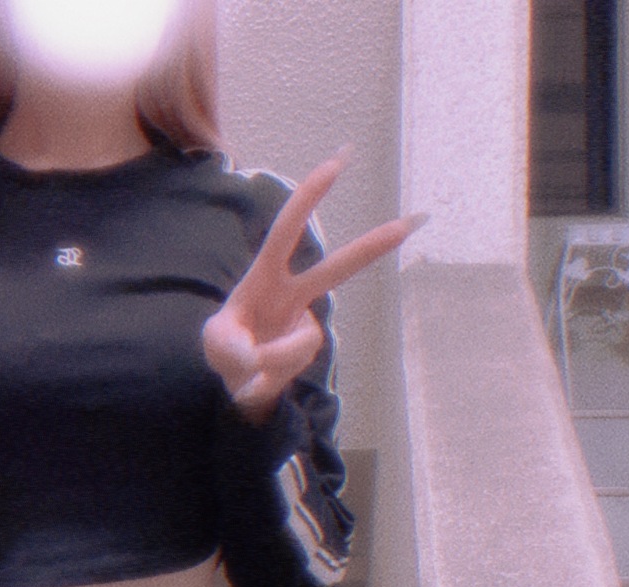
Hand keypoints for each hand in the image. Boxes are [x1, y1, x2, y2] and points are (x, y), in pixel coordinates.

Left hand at [202, 149, 425, 421]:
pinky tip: (265, 372)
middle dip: (374, 246)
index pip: (287, 231)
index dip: (309, 197)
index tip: (338, 162)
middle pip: (338, 268)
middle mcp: (292, 294)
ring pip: (305, 341)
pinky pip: (295, 363)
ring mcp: (303, 322)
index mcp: (265, 275)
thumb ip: (233, 347)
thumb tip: (262, 359)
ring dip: (275, 358)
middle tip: (413, 221)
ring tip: (253, 363)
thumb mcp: (215, 344)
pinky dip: (275, 371)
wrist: (237, 381)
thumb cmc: (225, 349)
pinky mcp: (309, 349)